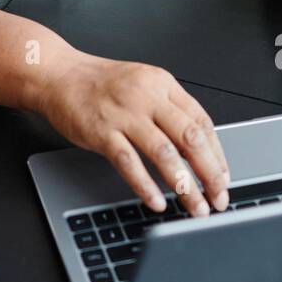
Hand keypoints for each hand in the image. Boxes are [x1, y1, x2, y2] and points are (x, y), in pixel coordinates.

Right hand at [38, 55, 230, 216]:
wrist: (58, 75)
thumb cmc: (100, 84)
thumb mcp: (143, 85)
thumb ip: (169, 110)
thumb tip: (197, 151)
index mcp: (163, 84)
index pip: (202, 122)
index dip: (217, 154)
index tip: (223, 179)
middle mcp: (147, 97)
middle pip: (190, 138)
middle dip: (209, 174)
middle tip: (218, 199)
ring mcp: (125, 114)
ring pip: (164, 153)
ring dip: (184, 186)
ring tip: (194, 207)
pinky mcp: (102, 131)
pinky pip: (129, 163)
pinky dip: (145, 185)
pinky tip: (156, 201)